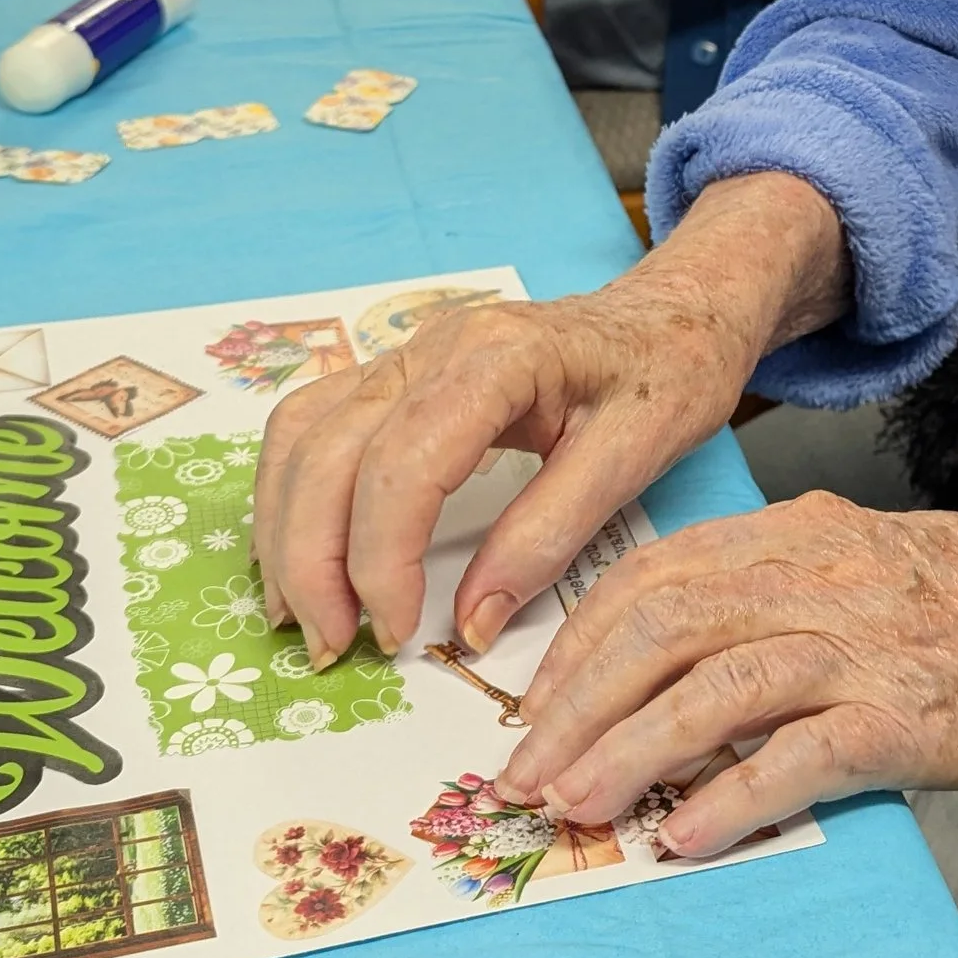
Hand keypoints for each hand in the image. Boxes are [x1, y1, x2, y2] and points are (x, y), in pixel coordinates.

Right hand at [256, 288, 756, 668]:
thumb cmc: (666, 373)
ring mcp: (404, 355)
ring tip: (302, 615)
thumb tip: (471, 624)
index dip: (381, 558)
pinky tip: (303, 555)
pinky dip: (290, 495)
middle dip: (312, 559)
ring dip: (284, 529)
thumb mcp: (634, 457)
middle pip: (328, 451)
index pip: (402, 463)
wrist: (673, 310)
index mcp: (498, 359)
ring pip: (300, 435)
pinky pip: (311, 426)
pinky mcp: (394, 375)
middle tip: (331, 646)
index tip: (395, 632)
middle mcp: (431, 347)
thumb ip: (549, 536)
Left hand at [501, 502, 957, 855]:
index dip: (577, 637)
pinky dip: (729, 799)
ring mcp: (865, 645)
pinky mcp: (906, 715)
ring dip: (627, 753)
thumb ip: (786, 573)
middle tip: (524, 770)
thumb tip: (686, 621)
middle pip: (663, 627)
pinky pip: (797, 757)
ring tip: (575, 807)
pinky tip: (684, 838)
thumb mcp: (875, 558)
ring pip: (712, 688)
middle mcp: (825, 578)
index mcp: (805, 534)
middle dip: (575, 703)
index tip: (529, 697)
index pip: (657, 573)